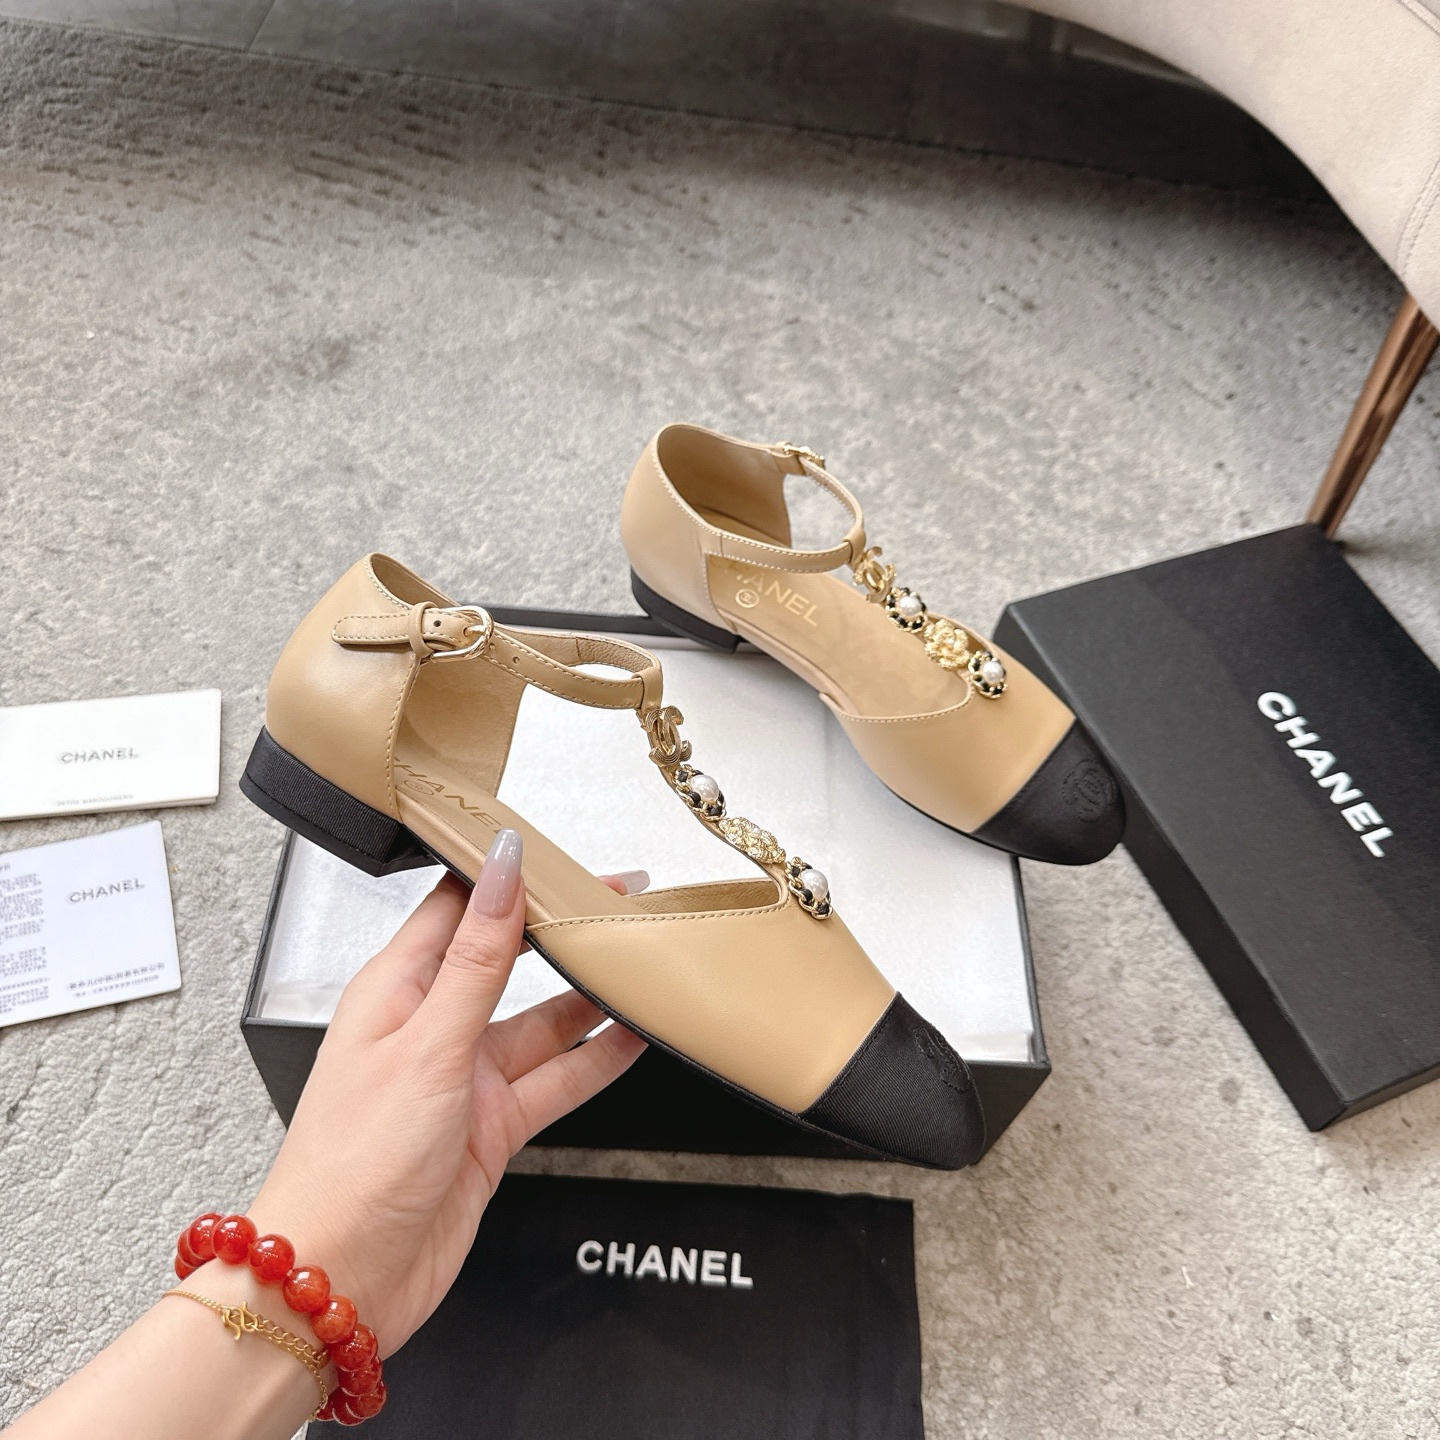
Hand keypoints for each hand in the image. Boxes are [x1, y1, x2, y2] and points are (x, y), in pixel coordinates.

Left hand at [246, 829, 645, 1354]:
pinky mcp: (489, 1128)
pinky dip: (596, 1058)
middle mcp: (429, 1028)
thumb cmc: (350, 1166)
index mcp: (395, 990)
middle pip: (508, 961)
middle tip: (619, 903)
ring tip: (640, 962)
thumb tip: (502, 869)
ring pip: (542, 1022)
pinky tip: (633, 1036)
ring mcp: (463, 1080)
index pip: (459, 907)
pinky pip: (555, 1079)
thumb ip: (477, 958)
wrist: (338, 1284)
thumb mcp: (427, 1045)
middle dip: (561, 932)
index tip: (561, 855)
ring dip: (590, 996)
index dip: (510, 876)